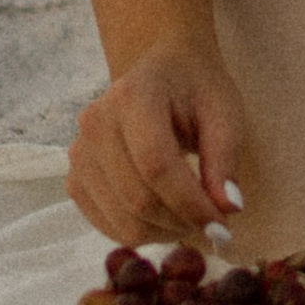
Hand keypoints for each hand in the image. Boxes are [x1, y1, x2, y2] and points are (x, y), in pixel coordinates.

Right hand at [66, 31, 246, 247]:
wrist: (163, 71)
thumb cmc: (196, 89)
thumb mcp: (223, 113)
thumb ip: (225, 159)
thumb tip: (229, 209)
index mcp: (133, 95)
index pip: (156, 165)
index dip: (190, 203)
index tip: (222, 224)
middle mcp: (96, 123)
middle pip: (138, 198)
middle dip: (182, 221)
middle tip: (213, 222)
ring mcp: (80, 153)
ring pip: (123, 220)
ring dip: (165, 231)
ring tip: (191, 216)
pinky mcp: (75, 178)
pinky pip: (107, 226)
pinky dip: (142, 233)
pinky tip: (166, 217)